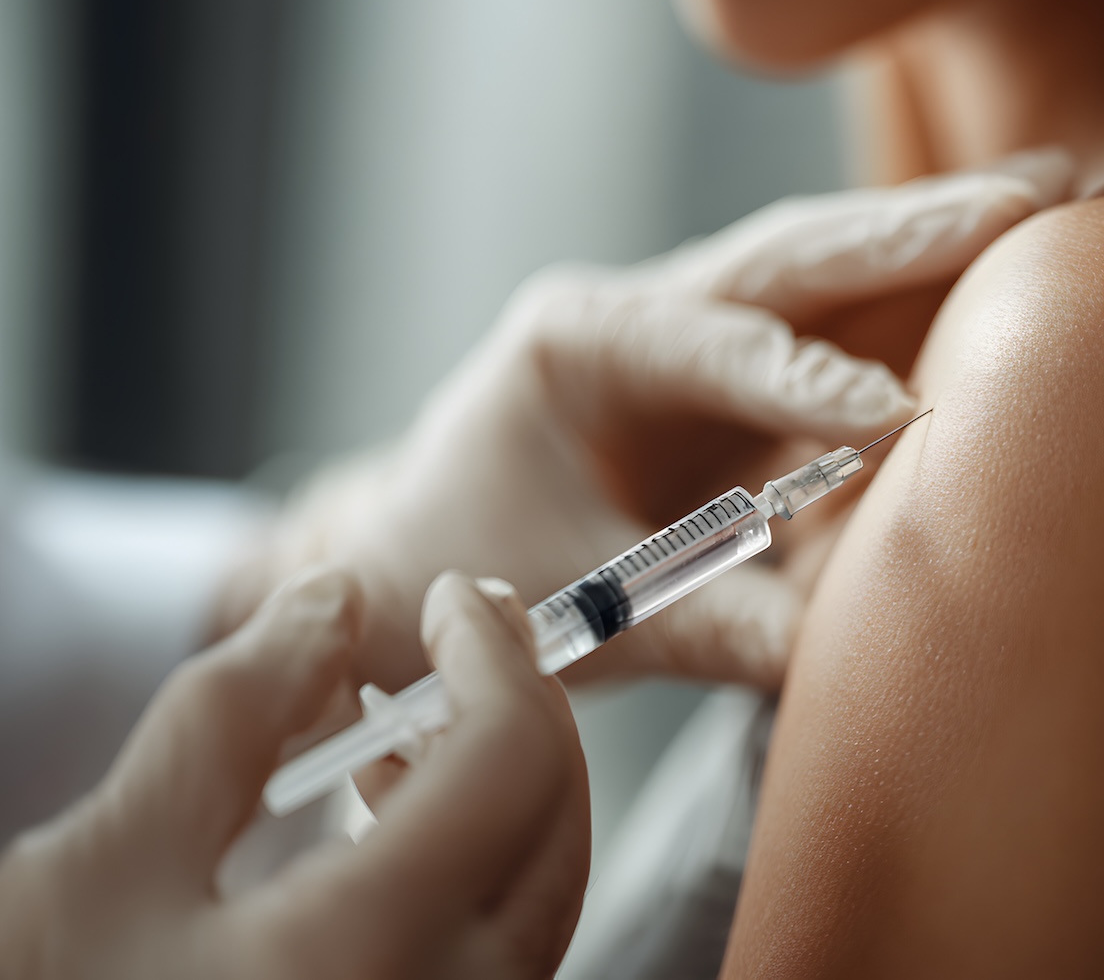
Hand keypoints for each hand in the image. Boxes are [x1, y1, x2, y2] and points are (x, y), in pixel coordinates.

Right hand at [0, 568, 587, 979]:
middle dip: (521, 710)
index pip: (510, 762)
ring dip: (504, 784)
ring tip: (413, 719)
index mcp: (365, 956)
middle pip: (556, 828)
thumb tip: (338, 602)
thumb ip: (238, 710)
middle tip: (465, 636)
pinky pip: (497, 950)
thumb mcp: (109, 858)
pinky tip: (393, 813)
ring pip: (540, 895)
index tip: (457, 597)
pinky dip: (478, 860)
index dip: (494, 653)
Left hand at [217, 150, 1071, 691]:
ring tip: (1048, 196)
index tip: (901, 410)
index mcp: (576, 338)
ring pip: (825, 273)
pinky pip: (834, 333)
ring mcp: (695, 330)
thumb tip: (829, 654)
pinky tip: (998, 273)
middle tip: (1036, 192)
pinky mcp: (735, 371)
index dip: (804, 378)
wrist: (419, 549)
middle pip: (787, 258)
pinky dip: (917, 303)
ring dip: (932, 239)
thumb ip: (698, 622)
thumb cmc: (466, 562)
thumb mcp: (569, 603)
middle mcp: (644, 310)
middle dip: (910, 229)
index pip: (706, 342)